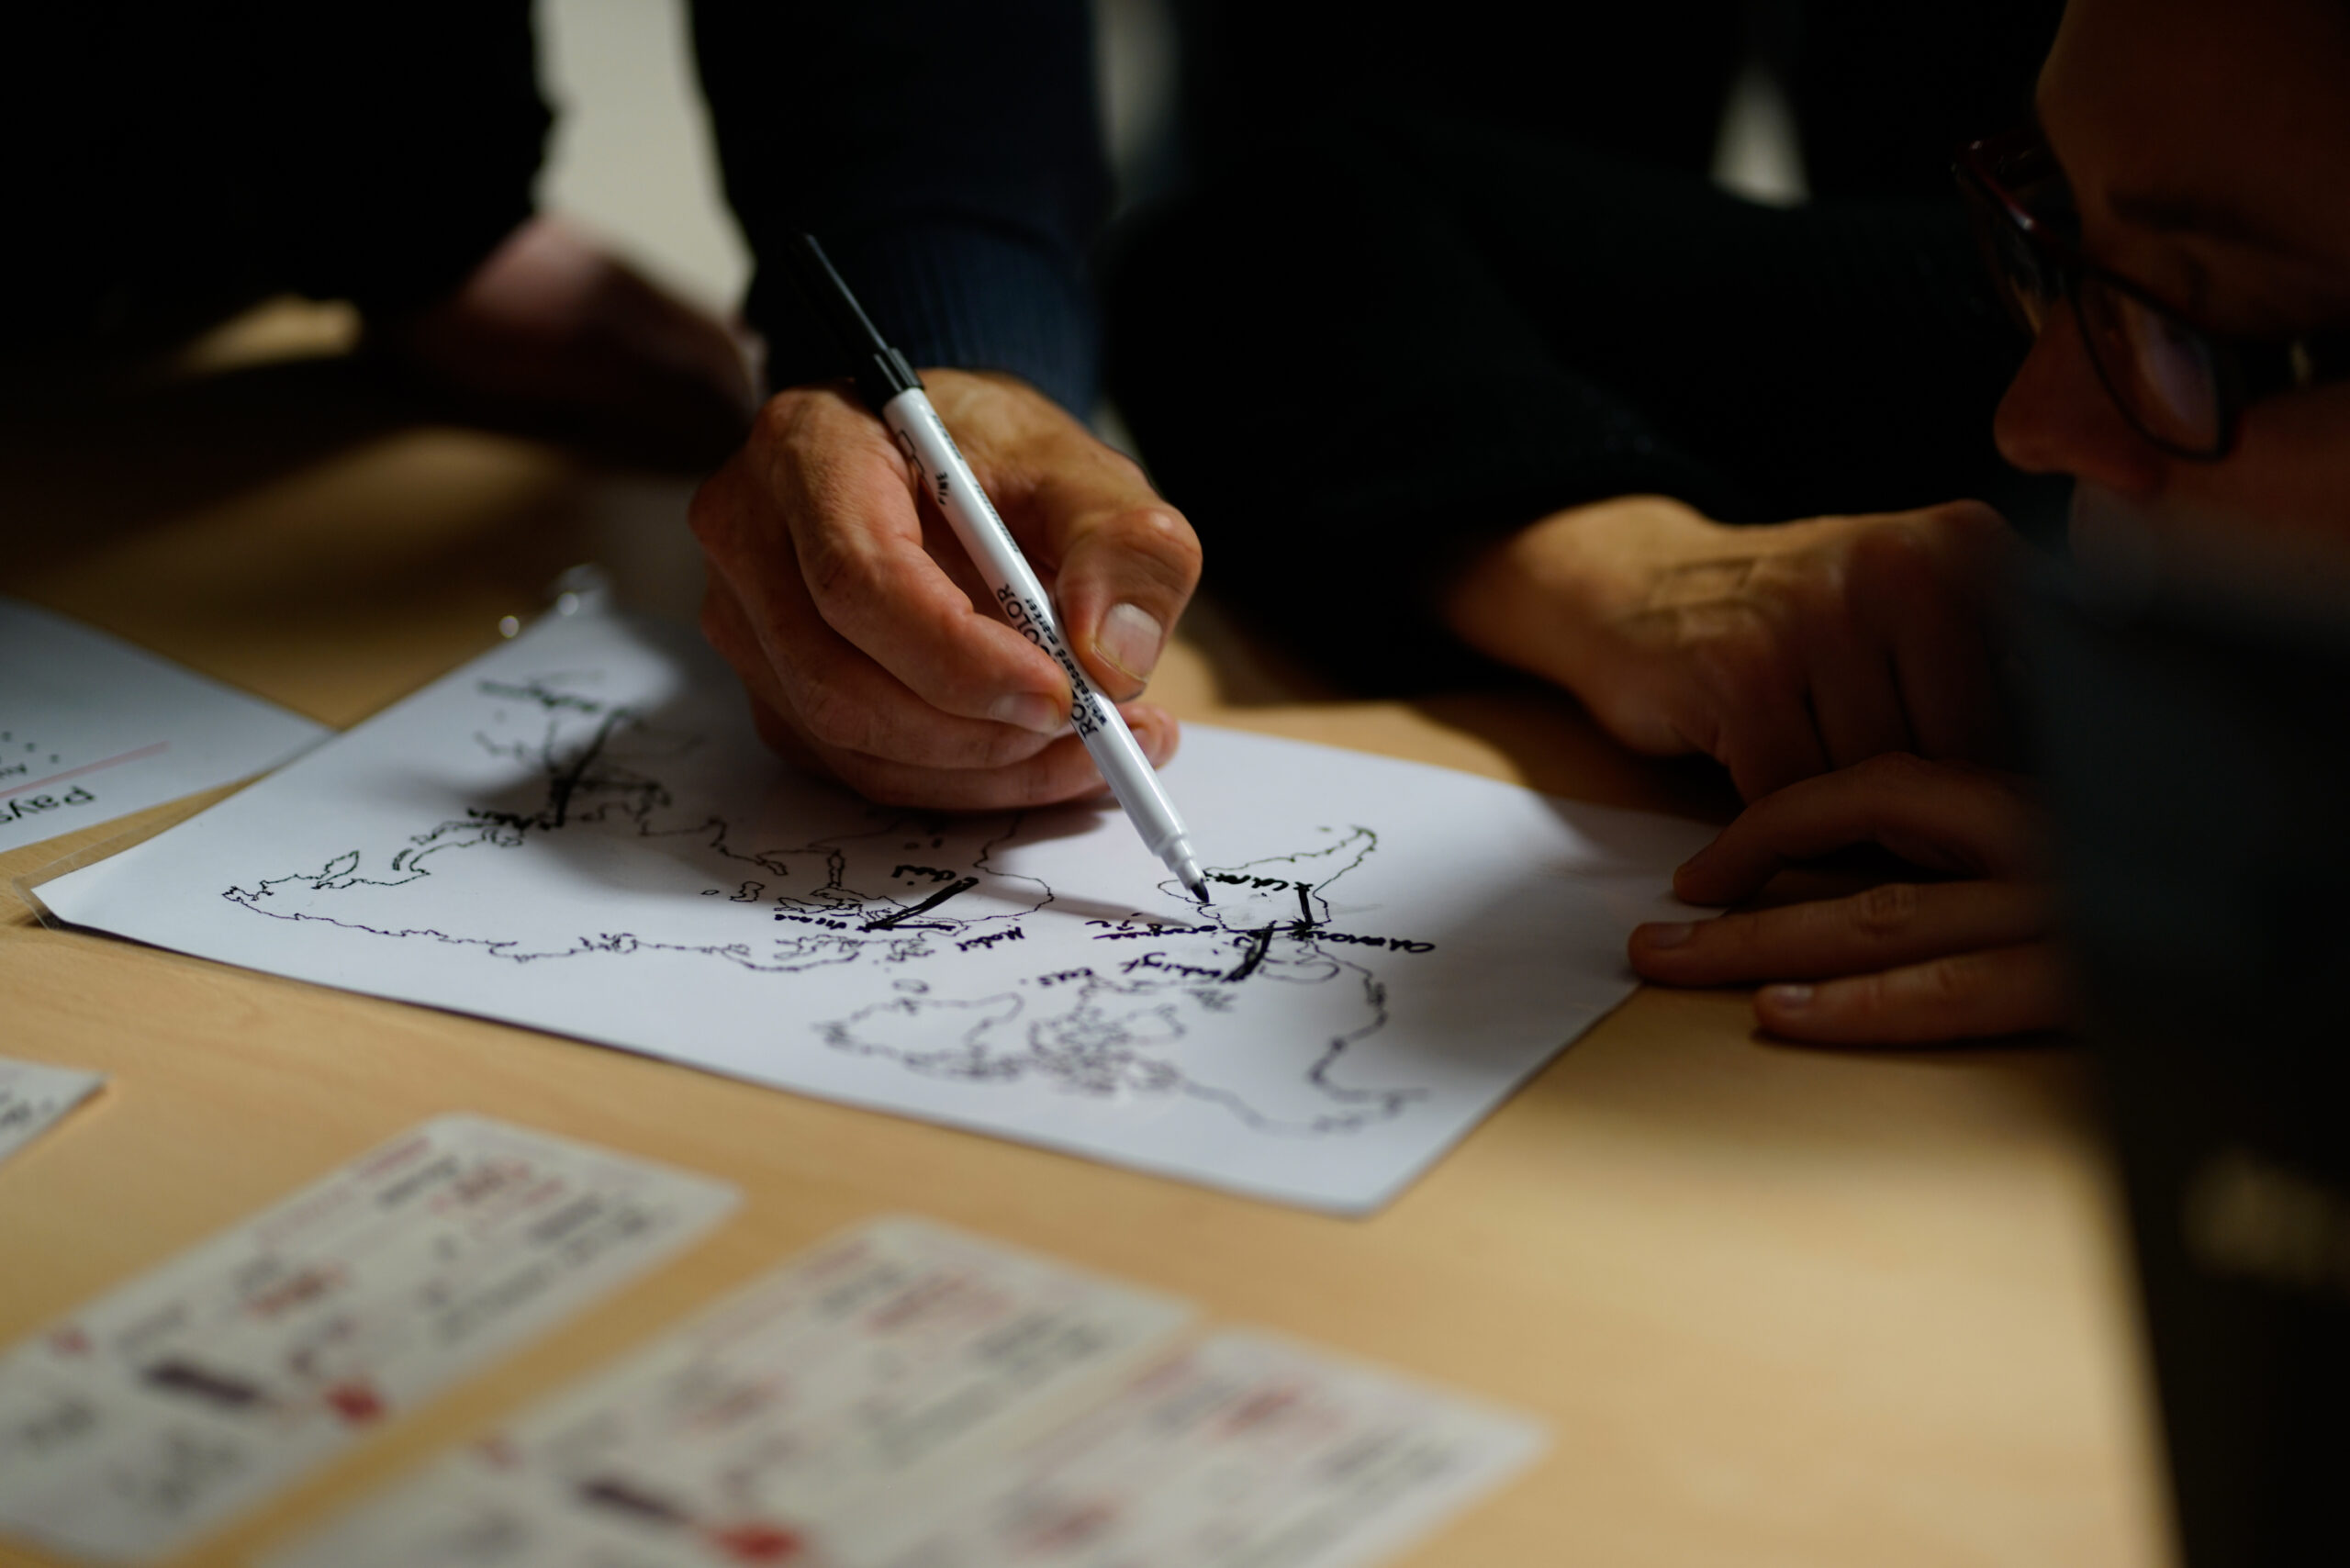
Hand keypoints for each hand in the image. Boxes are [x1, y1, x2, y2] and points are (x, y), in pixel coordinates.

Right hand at [691, 369, 1201, 807]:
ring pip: (852, 744)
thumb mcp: (1085, 472)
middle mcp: (750, 539)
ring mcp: (750, 625)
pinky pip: (862, 768)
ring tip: (1098, 748)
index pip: (857, 579)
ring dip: (986, 773)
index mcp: (809, 450)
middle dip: (981, 734)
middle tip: (1100, 735)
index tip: (1062, 695)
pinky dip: (966, 782)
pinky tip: (1046, 756)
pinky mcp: (776, 692)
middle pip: (839, 682)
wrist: (952, 469)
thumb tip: (1111, 657)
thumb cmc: (1002, 458)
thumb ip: (1124, 546)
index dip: (960, 658)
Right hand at [1441, 495, 2016, 798]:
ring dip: (1840, 811)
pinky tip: (1753, 770)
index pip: (2035, 704)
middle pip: (1955, 752)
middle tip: (1879, 805)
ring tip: (1811, 777)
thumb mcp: (1907, 612)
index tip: (1980, 798)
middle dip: (1920, 801)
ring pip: (1874, 781)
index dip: (2006, 772)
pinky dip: (1773, 810)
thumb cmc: (1788, 626)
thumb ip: (1994, 669)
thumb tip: (2089, 788)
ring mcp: (1816, 613)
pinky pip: (1793, 795)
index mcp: (1962, 546)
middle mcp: (1897, 565)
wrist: (1634, 588)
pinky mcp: (1740, 673)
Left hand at [1627, 753, 2073, 1042]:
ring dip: (1768, 944)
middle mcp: (2042, 842)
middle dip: (1741, 897)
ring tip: (1677, 965)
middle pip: (1860, 856)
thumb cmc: (2213, 888)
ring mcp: (2068, 909)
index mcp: (2035, 802)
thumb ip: (2006, 857)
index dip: (1777, 827)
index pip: (1880, 791)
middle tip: (1649, 937)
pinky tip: (1783, 1013)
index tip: (1700, 877)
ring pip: (1884, 919)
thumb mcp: (2091, 854)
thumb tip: (1895, 886)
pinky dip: (1860, 1004)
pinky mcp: (2089, 984)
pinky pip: (1951, 991)